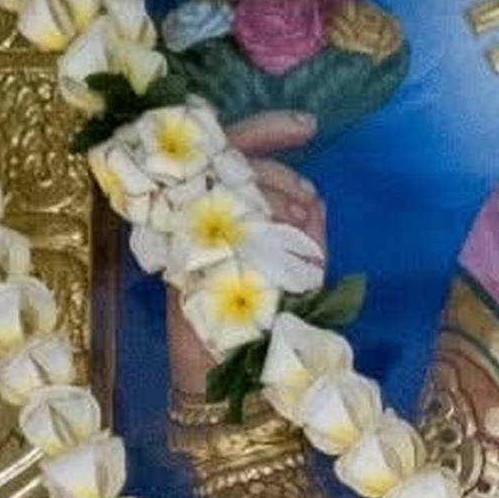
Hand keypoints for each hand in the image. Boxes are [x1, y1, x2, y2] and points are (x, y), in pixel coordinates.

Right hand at [162, 105, 325, 396]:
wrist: (224, 372)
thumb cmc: (263, 321)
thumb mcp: (299, 272)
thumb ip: (309, 235)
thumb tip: (316, 200)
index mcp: (229, 203)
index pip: (243, 146)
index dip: (274, 129)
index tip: (309, 125)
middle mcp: (204, 206)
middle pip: (235, 158)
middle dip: (278, 172)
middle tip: (305, 197)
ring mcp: (190, 226)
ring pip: (228, 184)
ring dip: (269, 196)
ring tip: (296, 223)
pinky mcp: (182, 252)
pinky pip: (211, 220)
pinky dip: (249, 226)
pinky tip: (272, 240)